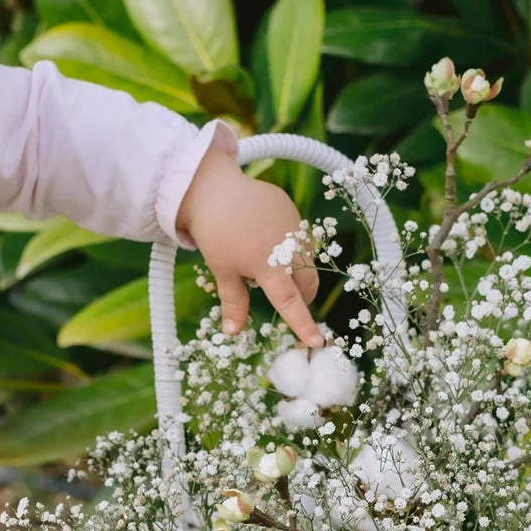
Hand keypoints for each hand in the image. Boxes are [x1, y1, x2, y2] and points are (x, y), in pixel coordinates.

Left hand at [174, 147, 321, 347]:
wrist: (213, 189)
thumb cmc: (214, 234)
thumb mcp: (222, 271)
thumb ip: (234, 302)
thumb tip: (234, 333)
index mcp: (269, 267)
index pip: (291, 303)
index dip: (303, 324)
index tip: (317, 342)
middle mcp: (288, 248)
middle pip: (307, 282)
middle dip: (302, 296)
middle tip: (287, 299)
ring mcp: (294, 227)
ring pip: (306, 259)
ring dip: (296, 270)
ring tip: (269, 264)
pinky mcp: (292, 210)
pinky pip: (298, 236)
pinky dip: (289, 246)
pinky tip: (266, 238)